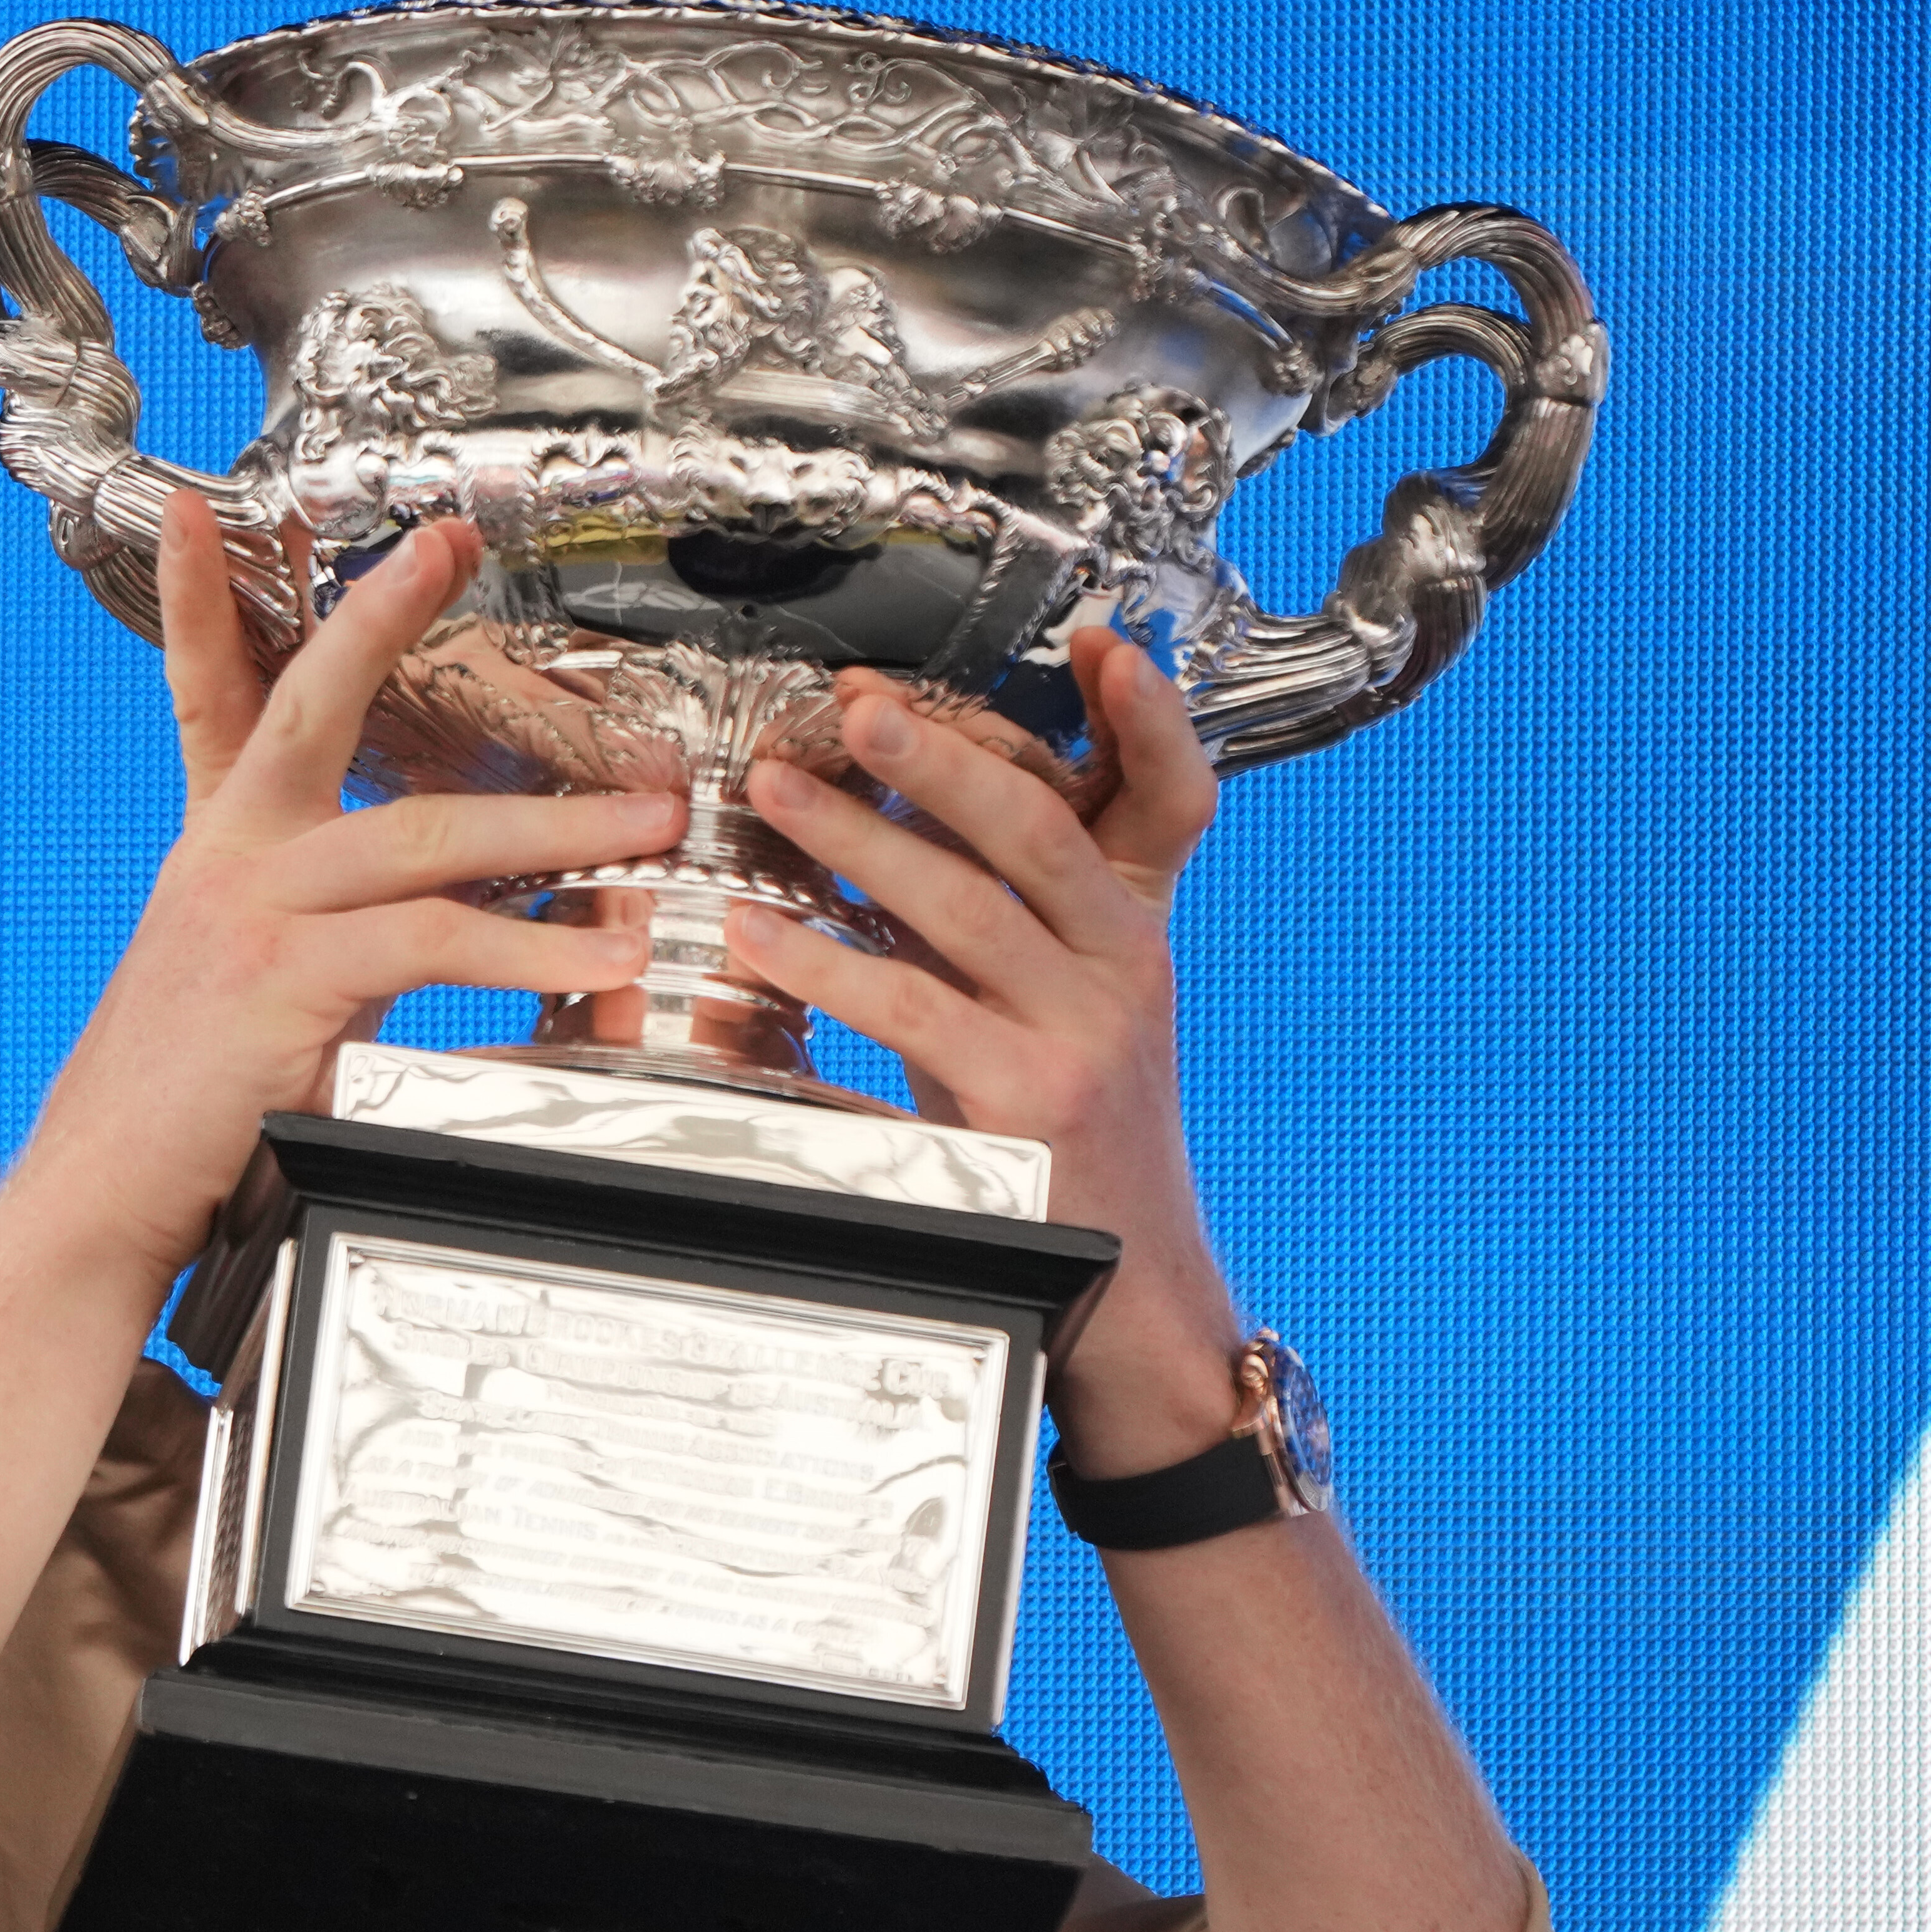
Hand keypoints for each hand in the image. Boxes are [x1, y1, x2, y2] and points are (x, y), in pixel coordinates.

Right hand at [0, 493, 677, 1295]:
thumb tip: (453, 930)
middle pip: (311, 706)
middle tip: (448, 543)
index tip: (205, 516)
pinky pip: (432, 943)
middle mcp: (226, 861)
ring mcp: (253, 913)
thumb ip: (334, 944)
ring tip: (648, 822)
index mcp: (215, 853)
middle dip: (382, 613)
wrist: (101, 1196)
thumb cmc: (180, 1112)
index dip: (204, 603)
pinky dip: (528, 947)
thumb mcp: (250, 993)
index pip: (207, 700)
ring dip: (556, 827)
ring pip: (424, 836)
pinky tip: (595, 952)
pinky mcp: (287, 982)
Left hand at [725, 628, 1247, 1472]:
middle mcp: (1126, 969)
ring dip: (859, 840)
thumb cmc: (1072, 1135)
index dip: (1151, 716)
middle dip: (947, 756)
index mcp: (1138, 929)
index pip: (1172, 798)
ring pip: (966, 910)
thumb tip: (892, 817)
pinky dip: (826, 961)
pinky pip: (910, 1008)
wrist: (1133, 1288)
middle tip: (857, 702)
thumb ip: (1006, 917)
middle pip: (1042, 832)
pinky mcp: (1024, 1103)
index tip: (1107, 643)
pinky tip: (758, 929)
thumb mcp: (1066, 1007)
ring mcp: (1082, 1036)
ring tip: (776, 790)